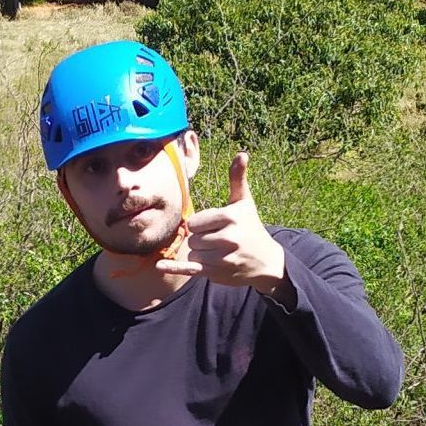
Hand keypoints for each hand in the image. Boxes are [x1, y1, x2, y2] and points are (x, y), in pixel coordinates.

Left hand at [156, 152, 289, 299]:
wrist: (265, 262)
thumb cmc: (251, 228)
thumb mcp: (244, 203)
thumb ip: (237, 179)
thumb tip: (242, 153)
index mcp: (230, 217)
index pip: (195, 221)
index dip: (200, 224)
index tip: (214, 226)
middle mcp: (228, 237)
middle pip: (192, 237)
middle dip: (200, 239)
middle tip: (218, 240)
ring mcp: (222, 257)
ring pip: (192, 252)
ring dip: (200, 252)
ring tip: (218, 252)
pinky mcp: (217, 272)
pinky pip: (190, 268)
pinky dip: (175, 268)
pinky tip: (159, 266)